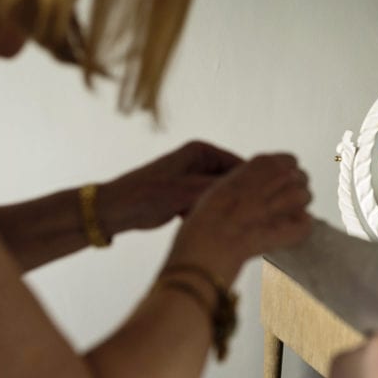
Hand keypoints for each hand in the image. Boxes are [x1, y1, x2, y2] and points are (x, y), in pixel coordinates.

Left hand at [97, 141, 242, 237]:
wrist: (115, 210)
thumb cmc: (148, 195)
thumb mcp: (191, 192)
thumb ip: (223, 189)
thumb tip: (254, 191)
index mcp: (202, 150)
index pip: (242, 167)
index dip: (253, 187)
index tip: (262, 209)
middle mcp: (200, 160)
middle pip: (232, 182)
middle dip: (233, 201)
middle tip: (239, 222)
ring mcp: (193, 177)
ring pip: (220, 196)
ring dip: (218, 210)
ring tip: (217, 224)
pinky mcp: (186, 193)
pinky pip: (207, 205)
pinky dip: (206, 215)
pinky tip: (201, 227)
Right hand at [165, 153, 311, 283]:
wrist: (213, 238)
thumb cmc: (211, 212)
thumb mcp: (226, 182)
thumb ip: (249, 178)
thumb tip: (258, 183)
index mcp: (266, 163)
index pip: (290, 161)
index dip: (283, 175)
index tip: (274, 185)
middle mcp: (283, 176)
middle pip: (302, 178)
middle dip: (292, 190)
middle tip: (276, 205)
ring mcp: (293, 201)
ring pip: (306, 198)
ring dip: (296, 207)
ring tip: (278, 219)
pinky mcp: (297, 226)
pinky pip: (306, 224)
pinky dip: (297, 230)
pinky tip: (282, 234)